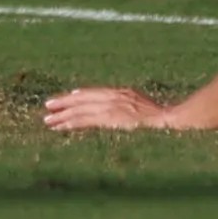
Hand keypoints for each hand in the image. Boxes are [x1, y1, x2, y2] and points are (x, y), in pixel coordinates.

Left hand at [42, 86, 174, 132]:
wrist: (170, 120)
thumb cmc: (164, 120)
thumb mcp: (145, 110)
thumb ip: (132, 110)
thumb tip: (126, 117)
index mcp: (124, 93)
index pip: (97, 92)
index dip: (80, 96)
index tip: (68, 97)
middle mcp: (115, 96)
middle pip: (84, 98)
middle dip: (65, 102)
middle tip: (47, 105)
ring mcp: (112, 106)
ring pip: (81, 109)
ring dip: (63, 115)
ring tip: (47, 119)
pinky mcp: (110, 118)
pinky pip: (86, 120)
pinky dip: (71, 123)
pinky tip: (60, 126)